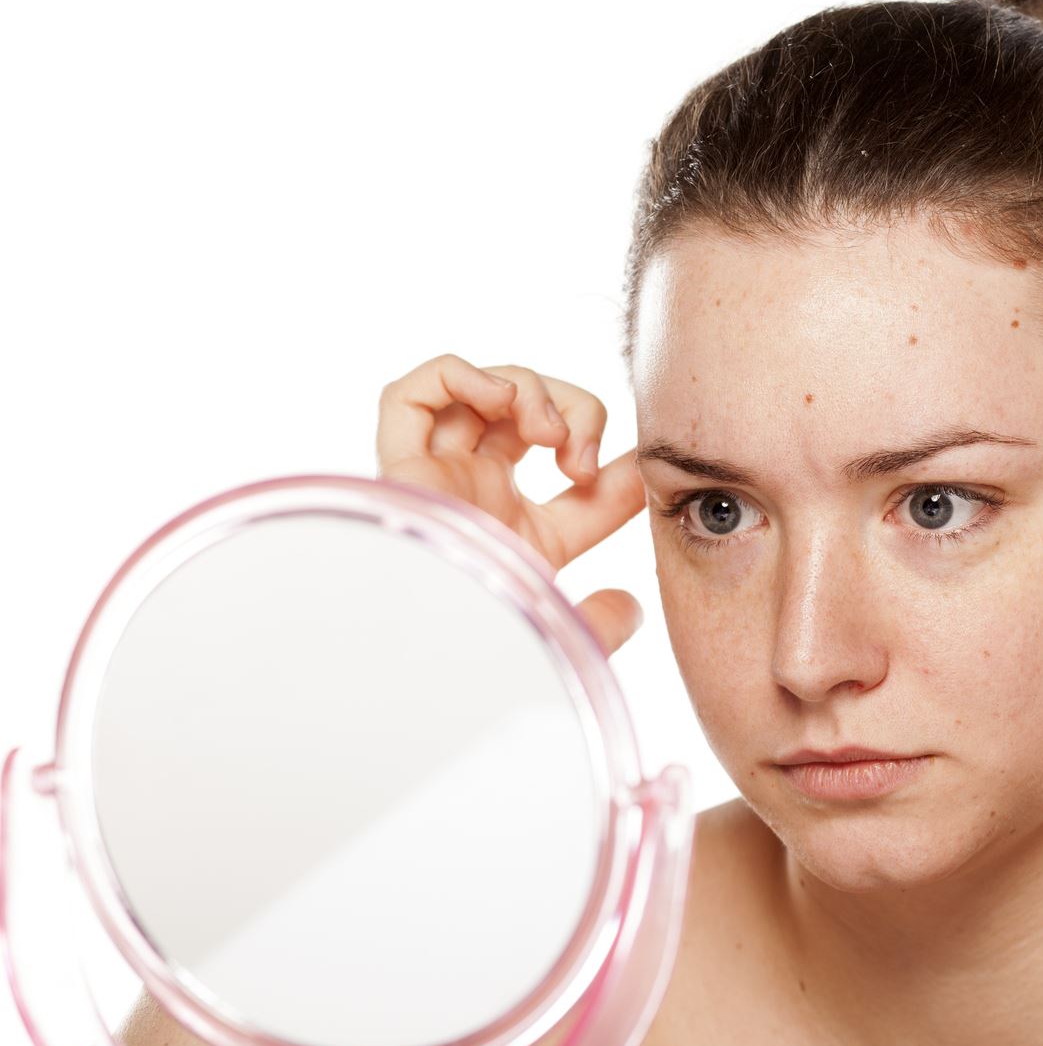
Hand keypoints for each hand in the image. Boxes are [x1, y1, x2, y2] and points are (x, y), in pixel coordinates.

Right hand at [375, 353, 649, 654]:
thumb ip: (606, 623)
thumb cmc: (494, 657)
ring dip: (529, 391)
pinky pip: (410, 395)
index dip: (621, 469)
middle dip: (573, 416)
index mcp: (522, 540)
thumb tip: (631, 604)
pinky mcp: (395, 470)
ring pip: (478, 395)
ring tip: (547, 435)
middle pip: (528, 422)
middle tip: (583, 461)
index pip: (582, 489)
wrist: (433, 669)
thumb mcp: (571, 637)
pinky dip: (461, 375)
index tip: (644, 469)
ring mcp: (437, 483)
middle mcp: (477, 504)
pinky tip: (500, 403)